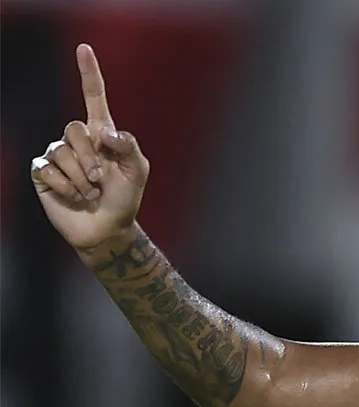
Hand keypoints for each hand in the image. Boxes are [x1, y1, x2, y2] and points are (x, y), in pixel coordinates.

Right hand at [30, 44, 149, 250]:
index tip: (84, 49)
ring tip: (90, 194)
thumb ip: (128, 146)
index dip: (89, 73)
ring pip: (62, 153)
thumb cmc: (125, 198)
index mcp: (102, 134)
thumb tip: (103, 132)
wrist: (107, 228)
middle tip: (102, 181)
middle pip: (75, 129)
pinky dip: (66, 187)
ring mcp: (58, 155)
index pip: (93, 97)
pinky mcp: (43, 173)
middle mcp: (77, 140)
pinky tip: (74, 197)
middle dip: (92, 159)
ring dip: (81, 179)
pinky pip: (48, 170)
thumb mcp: (138, 171)